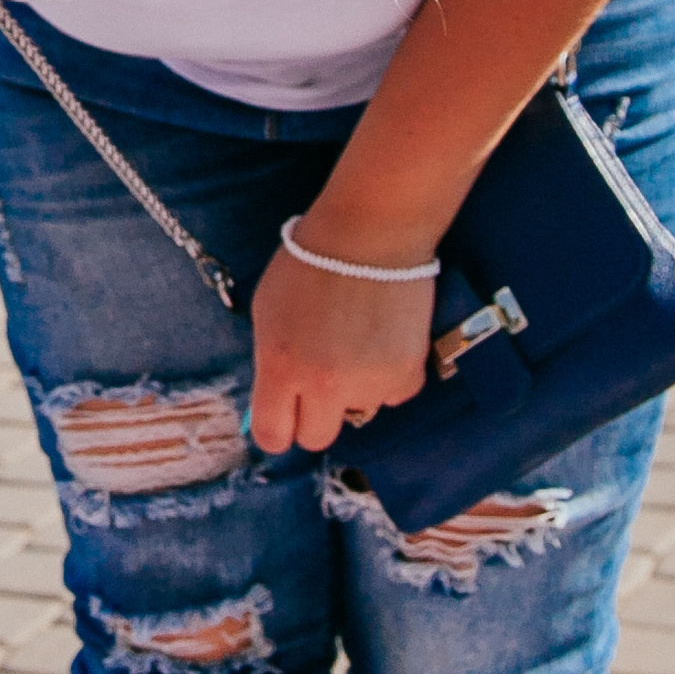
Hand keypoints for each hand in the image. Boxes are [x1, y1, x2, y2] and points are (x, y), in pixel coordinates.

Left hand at [249, 240, 434, 456]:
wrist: (370, 234)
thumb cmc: (309, 265)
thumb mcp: (267, 313)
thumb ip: (269, 363)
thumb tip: (273, 405)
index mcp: (281, 368)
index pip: (272, 436)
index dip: (275, 429)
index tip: (282, 418)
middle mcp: (324, 385)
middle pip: (315, 438)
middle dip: (313, 417)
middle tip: (319, 384)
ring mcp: (368, 383)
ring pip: (357, 412)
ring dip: (354, 389)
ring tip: (355, 341)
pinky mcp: (406, 375)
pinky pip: (392, 395)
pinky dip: (388, 376)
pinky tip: (382, 339)